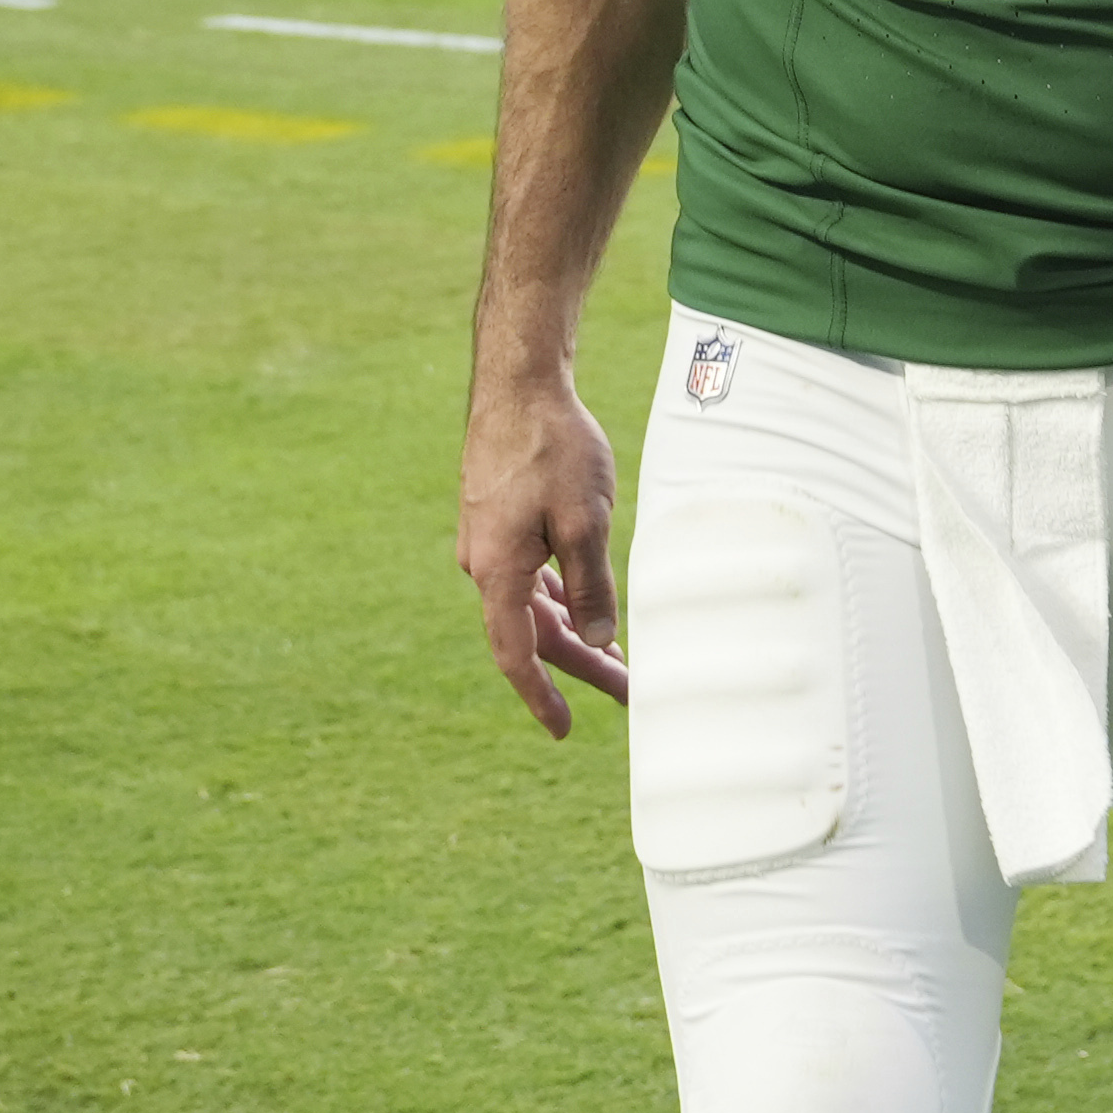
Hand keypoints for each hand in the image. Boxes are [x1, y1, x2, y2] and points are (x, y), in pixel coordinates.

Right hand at [458, 367, 627, 738]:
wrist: (519, 383)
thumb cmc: (553, 446)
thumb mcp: (587, 521)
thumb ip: (591, 586)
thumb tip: (597, 642)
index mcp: (498, 571)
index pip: (517, 654)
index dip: (541, 696)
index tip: (564, 730)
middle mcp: (483, 563)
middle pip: (532, 632)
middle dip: (580, 665)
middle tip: (629, 692)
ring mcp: (487, 540)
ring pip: (531, 603)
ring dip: (572, 631)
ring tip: (617, 656)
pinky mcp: (496, 520)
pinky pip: (527, 575)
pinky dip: (558, 596)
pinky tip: (582, 604)